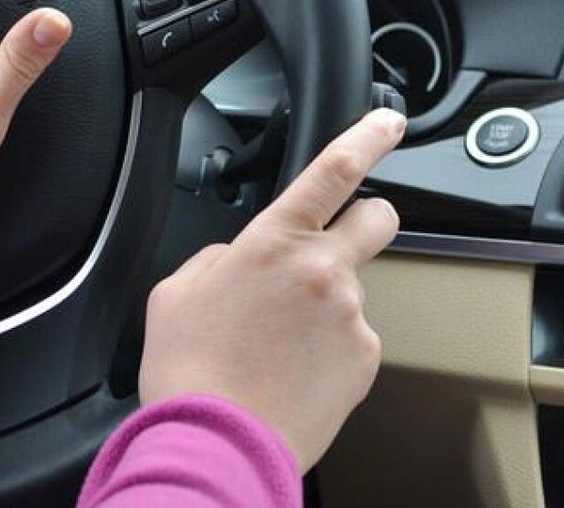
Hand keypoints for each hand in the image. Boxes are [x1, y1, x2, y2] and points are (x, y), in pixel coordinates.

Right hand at [137, 108, 405, 470]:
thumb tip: (237, 260)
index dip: (368, 137)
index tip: (388, 121)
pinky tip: (293, 372)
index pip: (334, 170)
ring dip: (326, 308)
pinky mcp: (365, 359)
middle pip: (377, 219)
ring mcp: (350, 315)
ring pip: (352, 292)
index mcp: (272, 241)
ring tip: (280, 348)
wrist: (218, 442)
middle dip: (367, 221)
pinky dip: (330, 351)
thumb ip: (216, 259)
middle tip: (335, 249)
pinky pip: (353, 341)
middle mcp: (322, 270)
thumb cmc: (190, 371)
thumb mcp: (174, 293)